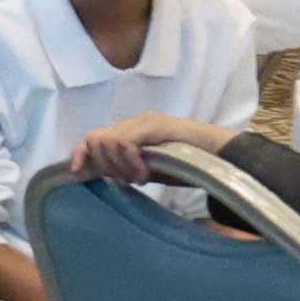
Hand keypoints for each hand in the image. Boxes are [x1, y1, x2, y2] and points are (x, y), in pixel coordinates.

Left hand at [69, 116, 254, 183]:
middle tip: (131, 179)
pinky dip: (130, 162)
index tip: (77, 174)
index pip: (92, 138)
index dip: (79, 155)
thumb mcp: (148, 169)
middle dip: (106, 165)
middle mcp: (133, 122)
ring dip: (119, 165)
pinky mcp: (155, 125)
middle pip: (94, 140)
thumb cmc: (188, 165)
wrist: (222, 156)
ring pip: (106, 141)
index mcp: (129, 131)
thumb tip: (97, 174)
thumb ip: (124, 168)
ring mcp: (144, 121)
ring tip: (142, 177)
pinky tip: (146, 174)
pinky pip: (126, 142)